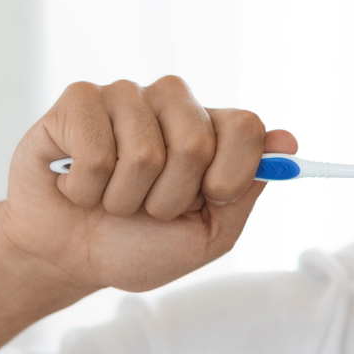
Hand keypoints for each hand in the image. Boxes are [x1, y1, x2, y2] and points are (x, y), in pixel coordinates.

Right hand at [0, 76, 295, 294]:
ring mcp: (125, 96)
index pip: (247, 125)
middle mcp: (171, 104)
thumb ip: (245, 191)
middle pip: (196, 141)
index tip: (210, 200)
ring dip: (124, 199)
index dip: (231, 173)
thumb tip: (288, 142)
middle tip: (147, 208)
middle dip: (170, 198)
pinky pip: (96, 152)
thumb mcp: (206, 236)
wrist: (65, 257)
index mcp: (209, 130)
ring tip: (108, 199)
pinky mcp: (79, 99)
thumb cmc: (135, 246)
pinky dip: (85, 189)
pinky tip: (76, 185)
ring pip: (144, 152)